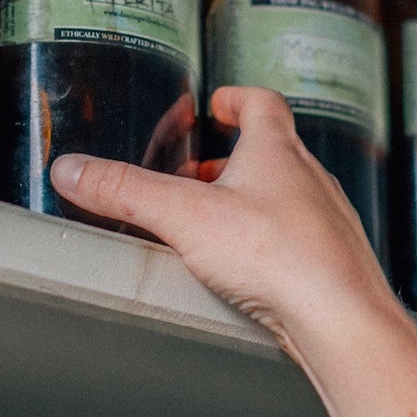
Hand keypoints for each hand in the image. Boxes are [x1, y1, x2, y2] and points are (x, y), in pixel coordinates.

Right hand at [49, 85, 398, 354]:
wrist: (342, 318)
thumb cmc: (281, 258)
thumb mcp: (184, 217)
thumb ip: (125, 192)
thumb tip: (73, 170)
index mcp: (277, 152)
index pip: (262, 104)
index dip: (238, 99)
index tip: (219, 103)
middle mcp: (310, 180)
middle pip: (272, 153)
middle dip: (231, 161)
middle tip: (198, 175)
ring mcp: (327, 223)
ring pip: (287, 199)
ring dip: (251, 205)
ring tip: (215, 227)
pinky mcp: (334, 264)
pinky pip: (298, 243)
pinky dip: (270, 246)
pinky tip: (250, 274)